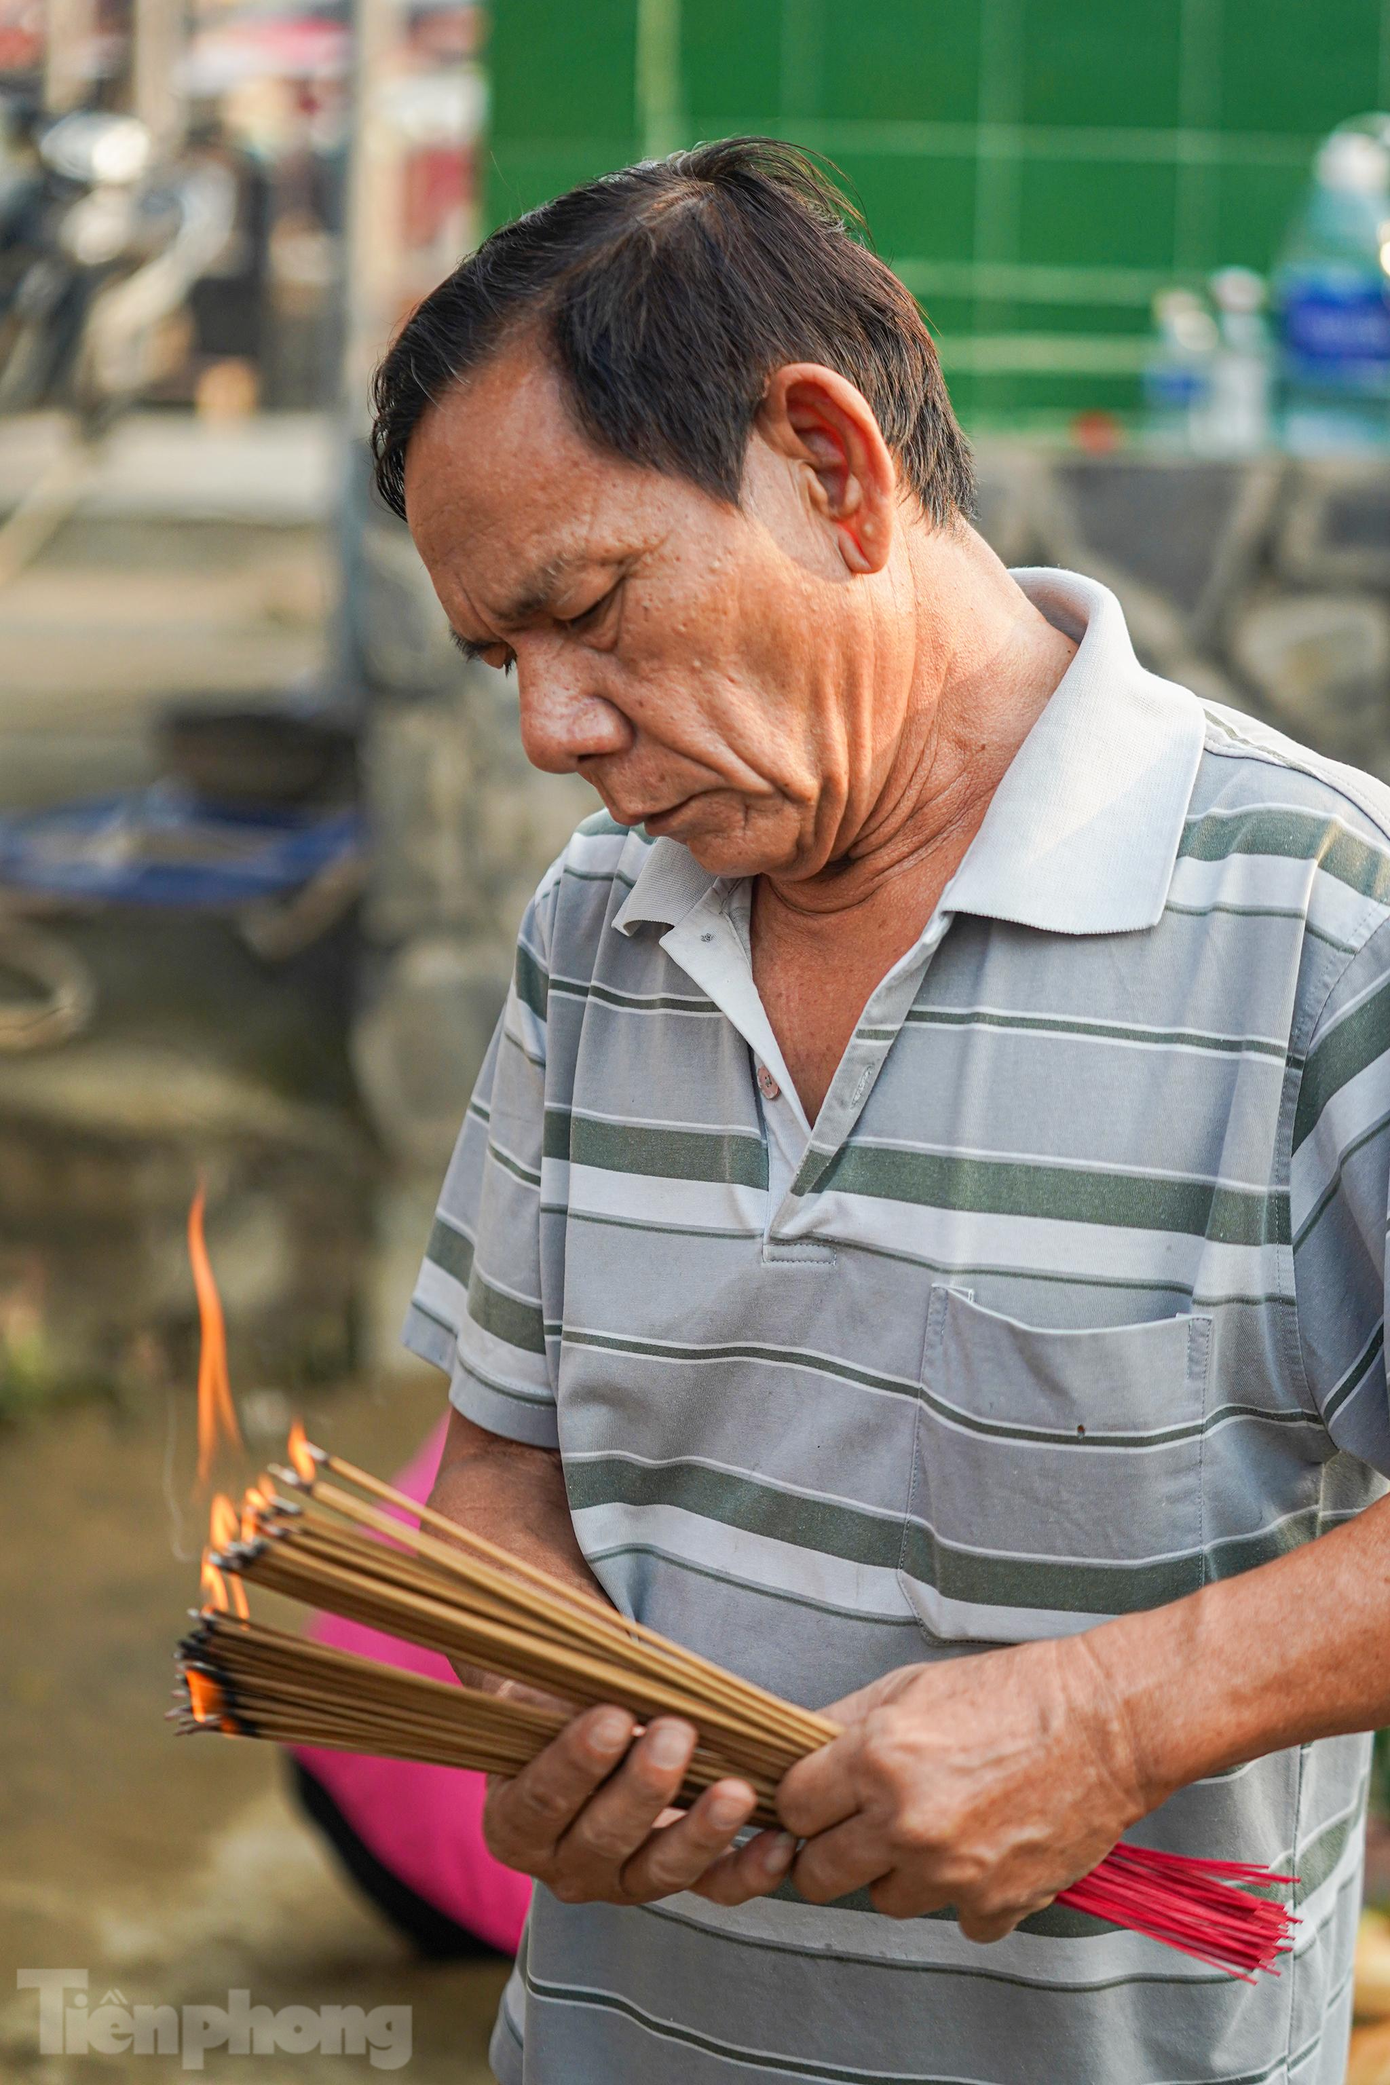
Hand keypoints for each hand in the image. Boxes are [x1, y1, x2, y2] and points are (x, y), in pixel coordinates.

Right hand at [483, 1703, 799, 1906]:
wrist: (583, 1731)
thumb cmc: (559, 1706)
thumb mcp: (544, 1698)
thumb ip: (563, 1698)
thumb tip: (604, 1684)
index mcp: (515, 1823)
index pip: (542, 1800)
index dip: (576, 1762)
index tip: (612, 1718)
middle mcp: (565, 1866)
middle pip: (603, 1838)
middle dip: (644, 1787)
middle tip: (675, 1736)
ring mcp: (623, 1881)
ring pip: (662, 1870)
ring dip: (701, 1830)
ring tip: (736, 1792)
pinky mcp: (677, 1881)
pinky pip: (715, 1888)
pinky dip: (750, 1871)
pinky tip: (780, 1843)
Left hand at [777, 1636, 1144, 1939]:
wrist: (1107, 1724)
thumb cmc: (1015, 1695)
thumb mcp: (911, 1686)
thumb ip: (844, 1724)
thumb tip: (794, 1755)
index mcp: (877, 1758)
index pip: (791, 1808)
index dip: (802, 1801)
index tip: (817, 1799)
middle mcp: (906, 1822)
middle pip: (818, 1874)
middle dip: (829, 1851)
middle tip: (856, 1828)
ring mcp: (950, 1872)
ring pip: (882, 1901)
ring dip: (898, 1873)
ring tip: (934, 1828)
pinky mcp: (996, 1904)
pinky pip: (954, 1919)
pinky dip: (965, 1895)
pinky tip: (983, 1850)